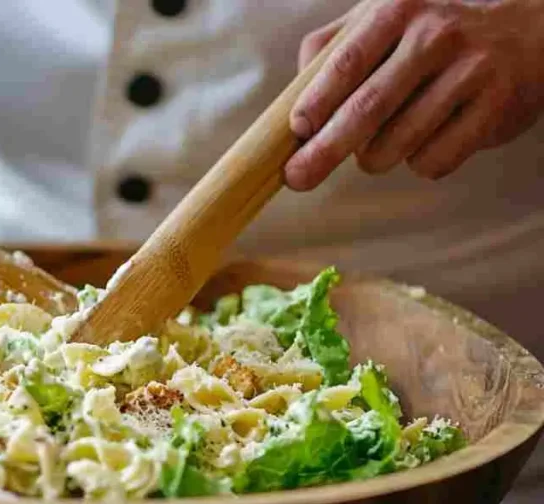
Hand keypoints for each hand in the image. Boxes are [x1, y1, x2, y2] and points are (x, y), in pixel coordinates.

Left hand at [285, 0, 543, 190]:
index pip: (345, 63)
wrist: (525, 30)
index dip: (315, 103)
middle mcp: (436, 35)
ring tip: (379, 146)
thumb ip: (334, 48)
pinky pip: (435, 159)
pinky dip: (418, 163)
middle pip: (367, 108)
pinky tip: (427, 140)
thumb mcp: (384, 18)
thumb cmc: (433, 32)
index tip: (296, 132)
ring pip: (399, 142)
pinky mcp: (496, 106)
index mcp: (398, 10)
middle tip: (298, 178)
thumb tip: (292, 97)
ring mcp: (470, 70)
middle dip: (325, 151)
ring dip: (375, 159)